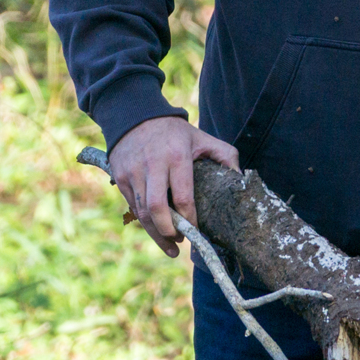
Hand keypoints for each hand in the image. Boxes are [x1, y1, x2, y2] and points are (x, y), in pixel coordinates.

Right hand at [107, 116, 238, 257]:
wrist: (136, 114)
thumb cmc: (174, 132)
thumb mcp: (202, 137)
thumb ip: (225, 155)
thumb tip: (239, 179)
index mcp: (176, 157)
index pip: (183, 198)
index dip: (190, 220)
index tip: (196, 231)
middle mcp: (153, 165)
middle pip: (157, 210)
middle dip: (168, 232)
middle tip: (180, 241)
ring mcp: (133, 172)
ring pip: (142, 212)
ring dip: (155, 233)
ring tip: (169, 245)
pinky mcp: (120, 176)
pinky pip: (133, 206)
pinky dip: (144, 221)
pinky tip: (155, 229)